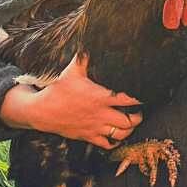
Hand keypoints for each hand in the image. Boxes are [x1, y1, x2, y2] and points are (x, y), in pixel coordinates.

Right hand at [0, 53, 142, 149]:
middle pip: (130, 121)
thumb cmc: (58, 89)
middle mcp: (100, 114)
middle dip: (138, 117)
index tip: (145, 94)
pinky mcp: (88, 136)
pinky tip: (117, 135)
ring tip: (131, 123)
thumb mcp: (71, 70)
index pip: (128, 98)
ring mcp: (95, 127)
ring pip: (121, 134)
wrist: (41, 111)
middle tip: (139, 111)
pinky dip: (115, 141)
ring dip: (129, 130)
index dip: (140, 97)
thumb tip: (91, 41)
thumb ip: (84, 58)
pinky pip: (107, 144)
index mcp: (100, 97)